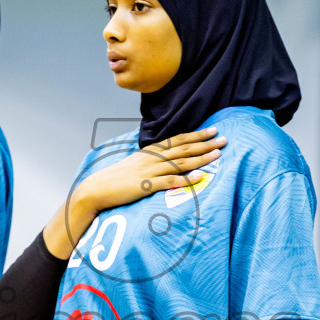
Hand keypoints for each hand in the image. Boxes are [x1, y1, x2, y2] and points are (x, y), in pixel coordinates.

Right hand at [44, 128, 223, 257]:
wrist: (96, 189)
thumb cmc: (115, 179)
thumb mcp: (135, 165)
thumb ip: (151, 161)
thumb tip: (166, 160)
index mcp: (150, 152)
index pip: (177, 140)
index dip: (196, 135)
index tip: (212, 130)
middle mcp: (152, 158)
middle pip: (183, 148)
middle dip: (204, 143)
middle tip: (223, 138)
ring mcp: (149, 171)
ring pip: (180, 162)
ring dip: (200, 158)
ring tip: (217, 154)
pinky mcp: (146, 186)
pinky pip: (170, 181)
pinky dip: (186, 179)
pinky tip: (200, 177)